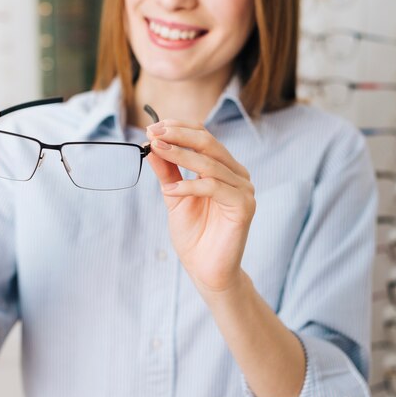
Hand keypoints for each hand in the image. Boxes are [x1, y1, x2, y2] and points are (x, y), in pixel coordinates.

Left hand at [146, 119, 255, 293]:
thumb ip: (167, 170)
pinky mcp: (244, 206)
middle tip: (154, 133)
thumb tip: (151, 143)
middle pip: (209, 143)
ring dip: (179, 155)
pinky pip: (214, 187)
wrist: (205, 269)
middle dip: (178, 135)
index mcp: (223, 168)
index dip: (179, 128)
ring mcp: (244, 189)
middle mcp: (237, 174)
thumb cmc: (193, 234)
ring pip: (210, 163)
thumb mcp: (174, 196)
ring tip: (156, 151)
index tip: (152, 127)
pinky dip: (189, 186)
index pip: (204, 136)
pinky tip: (169, 191)